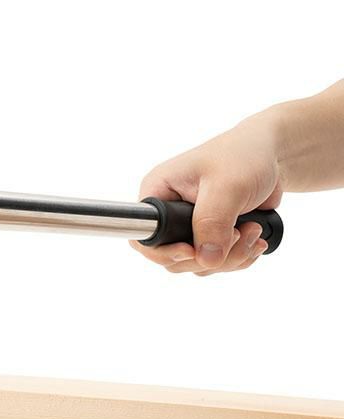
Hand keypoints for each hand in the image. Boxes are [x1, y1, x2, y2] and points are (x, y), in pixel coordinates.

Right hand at [131, 111, 282, 274]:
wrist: (271, 155)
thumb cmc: (243, 156)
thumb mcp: (226, 186)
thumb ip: (212, 223)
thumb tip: (206, 259)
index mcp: (159, 194)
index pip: (146, 237)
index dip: (166, 252)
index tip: (193, 250)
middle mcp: (168, 213)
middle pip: (173, 258)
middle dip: (210, 256)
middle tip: (239, 234)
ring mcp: (188, 227)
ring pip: (198, 264)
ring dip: (231, 257)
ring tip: (253, 230)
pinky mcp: (209, 235)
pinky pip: (215, 262)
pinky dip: (239, 258)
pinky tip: (255, 238)